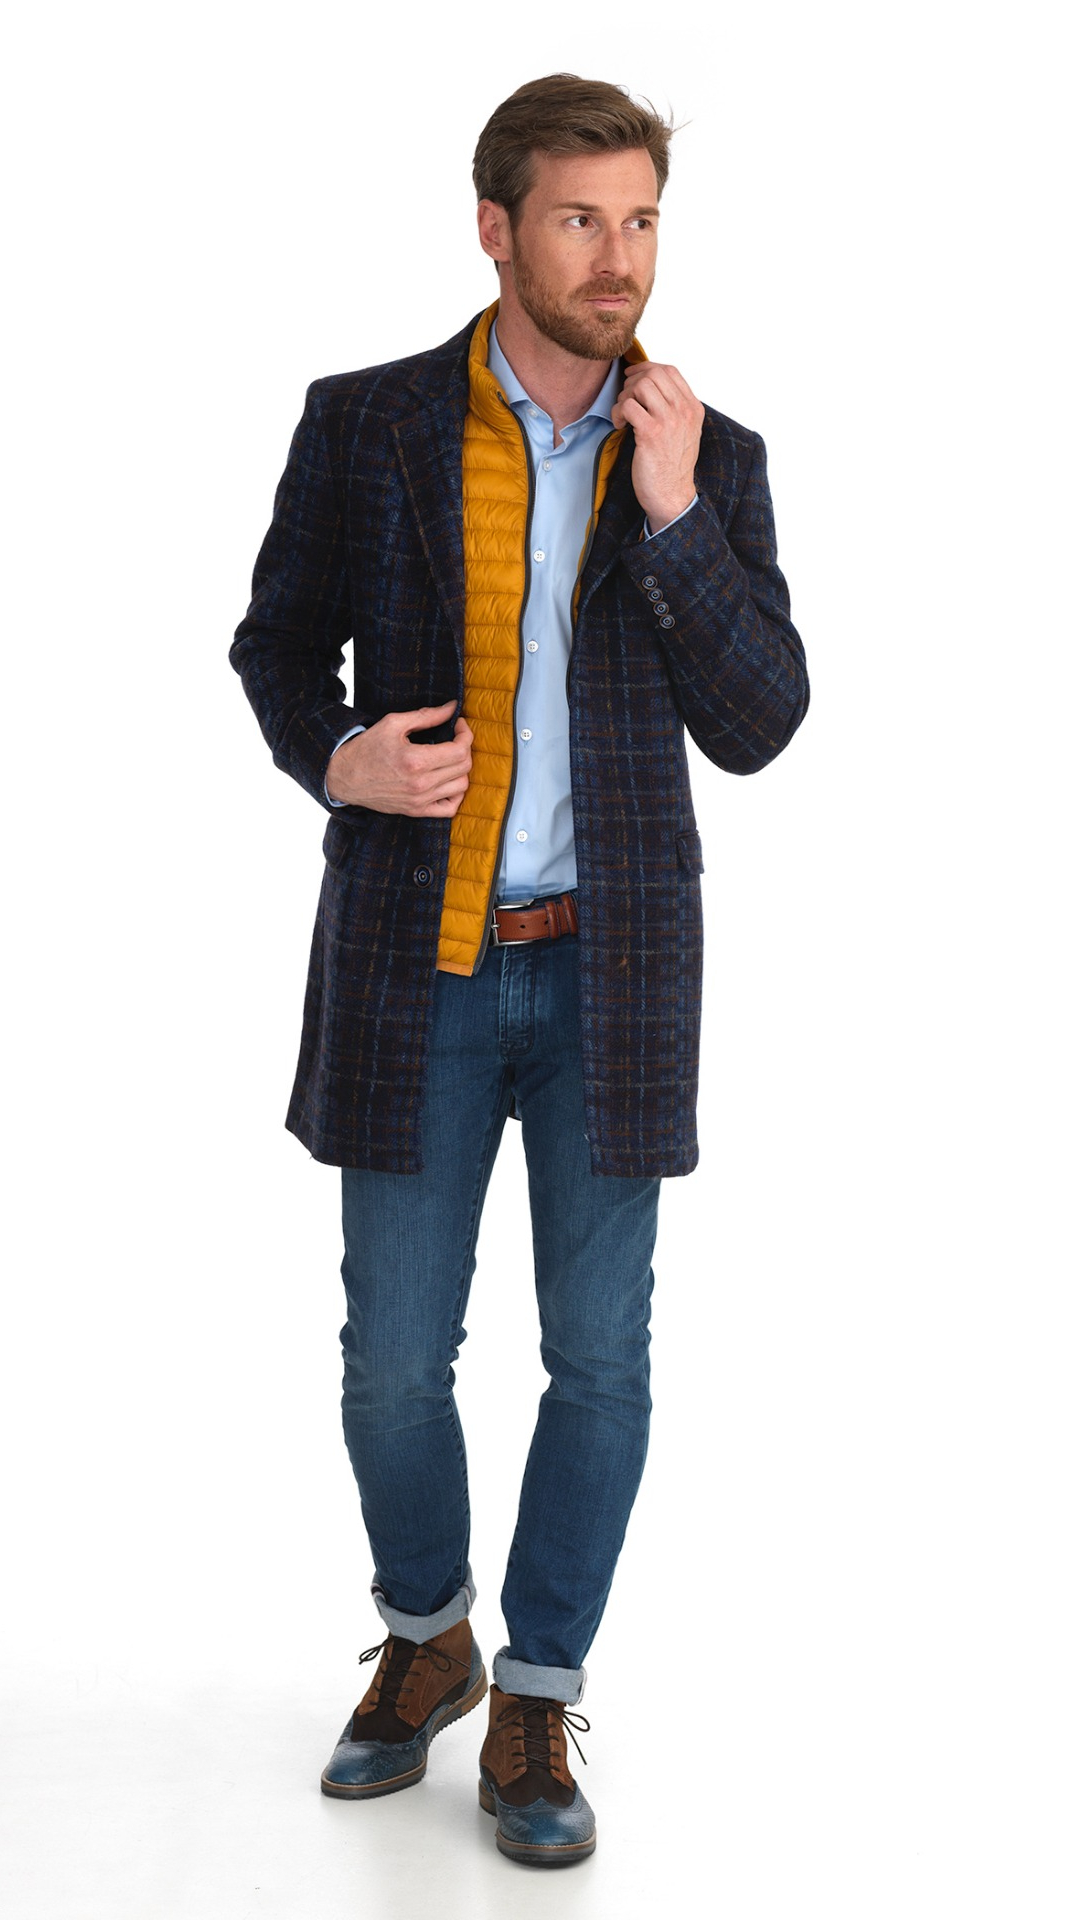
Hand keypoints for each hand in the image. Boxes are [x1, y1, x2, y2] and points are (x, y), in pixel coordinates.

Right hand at [326, 700, 472, 815]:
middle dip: (465, 748)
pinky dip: (456, 795)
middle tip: (455, 738)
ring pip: (461, 786)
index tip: (459, 725)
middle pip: (464, 767)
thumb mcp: (393, 723)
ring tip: (450, 757)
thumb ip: (426, 716)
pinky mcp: (416, 811)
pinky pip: (450, 809)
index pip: (460, 750)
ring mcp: (419, 801)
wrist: (345, 777)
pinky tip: (448, 781)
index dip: (466, 734)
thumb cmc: (367, 748)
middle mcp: (420, 784)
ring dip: (461, 769)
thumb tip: (452, 708)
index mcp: (415, 760)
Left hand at [611, 362, 703, 533]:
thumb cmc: (671, 466)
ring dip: (624, 396)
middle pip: (653, 374)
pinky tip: (620, 426)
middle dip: (632, 383)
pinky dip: (618, 413)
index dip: (647, 368)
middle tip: (626, 401)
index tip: (632, 378)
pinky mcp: (651, 434)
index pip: (670, 371)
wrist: (672, 496)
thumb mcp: (683, 432)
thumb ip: (673, 408)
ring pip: (640, 385)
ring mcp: (669, 421)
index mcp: (693, 408)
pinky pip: (628, 406)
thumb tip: (649, 384)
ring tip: (624, 415)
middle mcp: (684, 411)